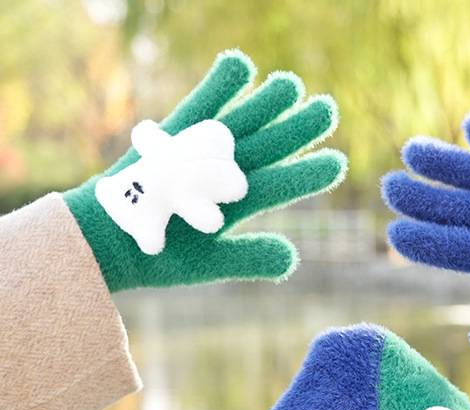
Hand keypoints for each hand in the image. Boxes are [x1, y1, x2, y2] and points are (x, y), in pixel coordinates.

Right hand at [64, 49, 346, 291]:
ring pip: (240, 123)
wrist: (110, 239)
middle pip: (268, 146)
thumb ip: (248, 258)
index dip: (306, 173)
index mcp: (237, 204)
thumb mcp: (208, 262)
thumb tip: (292, 258)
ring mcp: (199, 152)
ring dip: (264, 104)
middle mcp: (224, 174)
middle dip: (295, 128)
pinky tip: (241, 65)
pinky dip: (218, 88)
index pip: (279, 184)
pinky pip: (199, 108)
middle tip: (326, 108)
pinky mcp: (173, 135)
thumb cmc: (162, 256)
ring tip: (291, 85)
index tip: (337, 163)